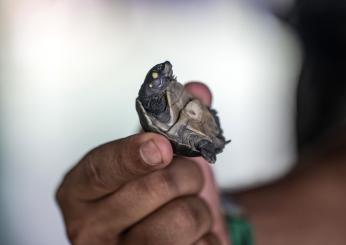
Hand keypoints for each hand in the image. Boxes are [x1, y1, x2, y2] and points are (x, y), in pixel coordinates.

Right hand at [56, 82, 228, 244]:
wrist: (166, 236)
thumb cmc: (154, 194)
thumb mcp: (155, 157)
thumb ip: (174, 121)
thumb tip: (199, 91)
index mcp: (81, 191)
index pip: (100, 169)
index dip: (132, 155)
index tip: (161, 146)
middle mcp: (90, 229)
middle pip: (154, 188)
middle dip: (186, 175)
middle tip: (185, 176)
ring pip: (181, 220)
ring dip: (198, 208)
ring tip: (186, 208)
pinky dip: (206, 236)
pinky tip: (190, 237)